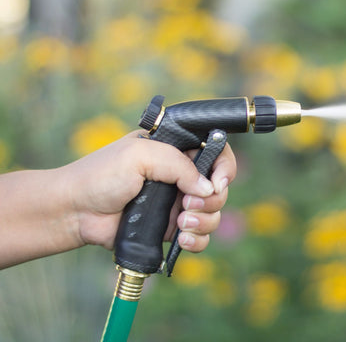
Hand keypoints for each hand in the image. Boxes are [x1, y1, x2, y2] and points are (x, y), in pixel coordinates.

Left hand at [64, 130, 236, 251]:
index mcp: (176, 151)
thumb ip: (178, 165)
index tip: (217, 183)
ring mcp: (177, 204)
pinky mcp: (170, 229)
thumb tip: (208, 189)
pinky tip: (181, 239)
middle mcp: (180, 177)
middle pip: (219, 188)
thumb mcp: (140, 155)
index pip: (216, 152)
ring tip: (182, 223)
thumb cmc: (101, 175)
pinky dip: (197, 241)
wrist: (76, 212)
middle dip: (211, 200)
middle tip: (186, 205)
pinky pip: (199, 237)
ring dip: (205, 221)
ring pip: (213, 214)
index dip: (224, 168)